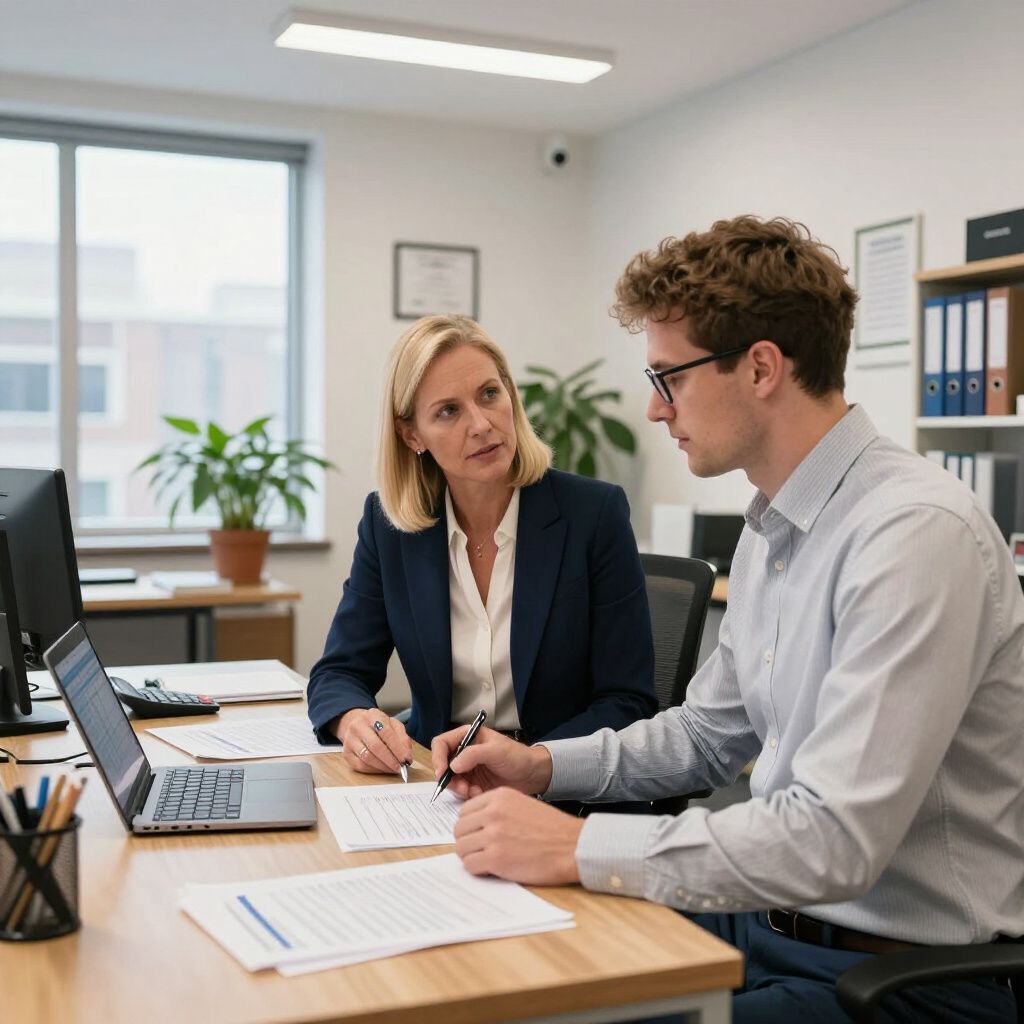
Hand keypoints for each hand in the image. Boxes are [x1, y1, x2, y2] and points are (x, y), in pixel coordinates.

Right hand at [335, 709, 412, 775]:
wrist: (357, 725)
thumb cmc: (378, 726)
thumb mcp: (392, 724)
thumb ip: (402, 737)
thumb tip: (407, 754)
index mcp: (372, 715)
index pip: (386, 732)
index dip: (397, 748)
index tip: (406, 758)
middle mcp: (358, 726)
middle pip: (375, 746)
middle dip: (390, 759)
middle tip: (400, 767)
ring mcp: (350, 740)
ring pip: (367, 757)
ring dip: (383, 766)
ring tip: (393, 769)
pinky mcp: (346, 754)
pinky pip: (360, 766)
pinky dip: (374, 770)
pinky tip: (383, 768)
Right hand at [430, 726, 552, 798]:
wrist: (532, 775)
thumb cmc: (517, 756)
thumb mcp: (497, 751)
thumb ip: (474, 754)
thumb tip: (453, 764)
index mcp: (468, 737)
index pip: (442, 744)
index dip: (438, 757)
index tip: (443, 772)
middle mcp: (464, 752)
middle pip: (443, 764)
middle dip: (449, 778)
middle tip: (461, 788)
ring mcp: (467, 769)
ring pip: (450, 780)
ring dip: (458, 788)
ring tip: (473, 791)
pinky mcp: (472, 783)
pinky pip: (460, 791)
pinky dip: (466, 794)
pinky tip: (478, 793)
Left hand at [454, 788, 582, 884]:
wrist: (573, 846)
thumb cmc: (552, 829)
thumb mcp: (522, 805)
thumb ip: (498, 810)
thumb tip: (476, 824)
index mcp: (499, 796)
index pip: (465, 811)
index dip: (470, 826)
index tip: (476, 835)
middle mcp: (493, 812)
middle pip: (459, 829)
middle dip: (467, 842)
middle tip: (480, 850)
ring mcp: (493, 835)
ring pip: (461, 848)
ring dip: (471, 856)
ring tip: (487, 860)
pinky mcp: (496, 858)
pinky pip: (470, 865)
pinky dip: (477, 869)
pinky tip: (492, 869)